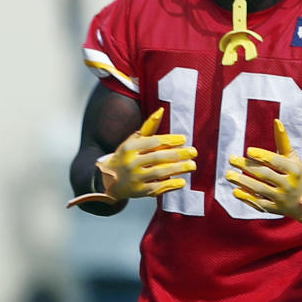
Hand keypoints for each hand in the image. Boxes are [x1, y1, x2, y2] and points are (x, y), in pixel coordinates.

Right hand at [67, 108, 195, 207]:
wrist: (107, 180)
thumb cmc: (126, 156)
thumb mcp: (133, 140)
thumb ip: (149, 127)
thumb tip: (162, 110)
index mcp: (129, 148)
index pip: (153, 142)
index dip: (170, 140)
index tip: (184, 139)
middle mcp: (131, 163)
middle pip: (158, 157)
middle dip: (178, 154)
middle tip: (193, 152)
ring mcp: (134, 178)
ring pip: (160, 172)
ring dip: (178, 169)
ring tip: (192, 165)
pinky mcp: (139, 191)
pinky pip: (157, 188)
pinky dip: (170, 185)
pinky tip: (182, 182)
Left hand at [226, 119, 301, 219]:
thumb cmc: (297, 175)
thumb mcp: (293, 158)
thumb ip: (283, 141)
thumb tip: (276, 121)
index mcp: (295, 170)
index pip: (276, 161)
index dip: (262, 155)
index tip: (248, 151)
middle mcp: (289, 185)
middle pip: (265, 174)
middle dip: (246, 166)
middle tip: (232, 160)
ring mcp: (282, 198)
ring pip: (259, 189)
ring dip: (242, 182)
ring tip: (229, 175)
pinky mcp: (275, 209)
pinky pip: (259, 203)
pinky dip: (247, 197)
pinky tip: (236, 191)